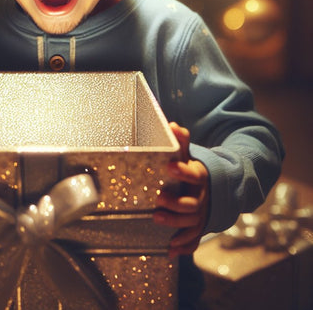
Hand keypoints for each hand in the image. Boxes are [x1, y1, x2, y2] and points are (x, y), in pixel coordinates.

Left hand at [153, 122, 208, 257]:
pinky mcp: (200, 227)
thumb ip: (181, 142)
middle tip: (158, 198)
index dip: (183, 171)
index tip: (169, 166)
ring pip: (192, 223)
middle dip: (176, 203)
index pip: (195, 174)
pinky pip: (194, 239)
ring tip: (156, 219)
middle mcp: (203, 197)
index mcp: (200, 177)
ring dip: (175, 224)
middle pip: (192, 204)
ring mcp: (202, 214)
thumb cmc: (194, 169)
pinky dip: (184, 245)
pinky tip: (170, 249)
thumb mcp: (189, 155)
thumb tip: (172, 125)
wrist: (218, 188)